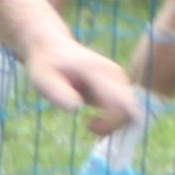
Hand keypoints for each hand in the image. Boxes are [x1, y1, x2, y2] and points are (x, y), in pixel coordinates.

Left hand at [14, 26, 141, 130]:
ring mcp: (119, 79)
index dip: (111, 121)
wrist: (53, 49)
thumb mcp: (43, 80)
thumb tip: (75, 108)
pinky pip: (124, 109)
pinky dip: (112, 120)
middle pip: (130, 107)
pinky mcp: (118, 86)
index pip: (121, 100)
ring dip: (113, 124)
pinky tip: (93, 120)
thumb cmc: (46, 66)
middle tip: (89, 125)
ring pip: (130, 110)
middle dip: (113, 125)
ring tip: (89, 123)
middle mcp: (115, 74)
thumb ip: (58, 92)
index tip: (89, 124)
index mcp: (99, 71)